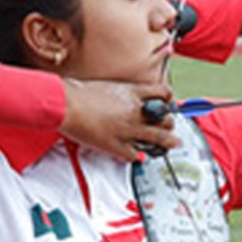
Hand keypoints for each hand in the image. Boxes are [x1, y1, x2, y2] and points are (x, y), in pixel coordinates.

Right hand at [60, 79, 177, 160]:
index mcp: (132, 92)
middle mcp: (134, 110)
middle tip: (169, 125)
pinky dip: (137, 157)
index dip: (169, 98)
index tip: (170, 103)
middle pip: (164, 118)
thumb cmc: (80, 92)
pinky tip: (139, 157)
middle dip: (169, 123)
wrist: (67, 104)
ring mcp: (128, 129)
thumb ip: (120, 92)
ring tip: (174, 142)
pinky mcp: (116, 145)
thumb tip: (121, 96)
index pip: (162, 92)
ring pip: (157, 138)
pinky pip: (134, 155)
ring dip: (168, 141)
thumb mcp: (107, 85)